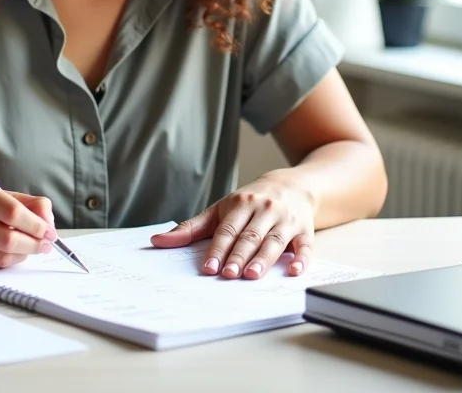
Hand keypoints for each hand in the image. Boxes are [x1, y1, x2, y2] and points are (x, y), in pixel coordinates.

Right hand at [0, 179, 57, 268]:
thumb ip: (27, 203)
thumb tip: (48, 221)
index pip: (11, 212)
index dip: (36, 225)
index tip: (50, 231)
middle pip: (7, 239)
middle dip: (34, 244)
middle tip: (46, 243)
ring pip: (0, 257)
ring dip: (24, 255)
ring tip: (33, 248)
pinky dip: (9, 261)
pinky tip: (15, 253)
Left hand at [150, 173, 315, 278]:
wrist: (291, 186)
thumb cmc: (249, 202)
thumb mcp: (220, 209)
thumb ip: (192, 228)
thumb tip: (157, 241)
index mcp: (240, 204)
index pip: (226, 230)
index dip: (217, 249)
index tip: (208, 268)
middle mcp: (263, 209)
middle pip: (249, 236)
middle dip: (238, 256)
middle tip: (228, 275)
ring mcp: (285, 220)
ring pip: (273, 241)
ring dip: (263, 259)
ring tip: (251, 276)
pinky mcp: (304, 231)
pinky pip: (304, 246)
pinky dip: (301, 259)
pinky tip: (294, 271)